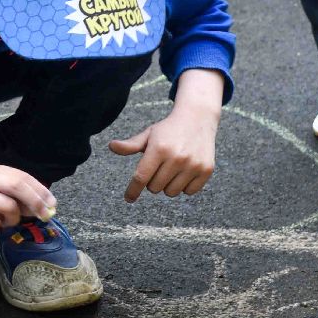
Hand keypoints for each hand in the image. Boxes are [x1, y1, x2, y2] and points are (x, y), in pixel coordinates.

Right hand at [0, 166, 53, 242]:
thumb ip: (19, 198)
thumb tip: (47, 206)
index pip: (23, 177)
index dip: (41, 191)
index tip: (53, 205)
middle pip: (17, 186)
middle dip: (35, 203)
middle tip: (44, 217)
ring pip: (8, 206)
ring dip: (12, 219)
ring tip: (2, 222)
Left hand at [108, 69, 222, 201]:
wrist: (198, 119)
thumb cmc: (168, 130)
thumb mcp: (148, 135)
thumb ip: (130, 145)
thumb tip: (111, 146)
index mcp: (159, 149)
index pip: (141, 177)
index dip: (133, 190)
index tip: (128, 198)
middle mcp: (176, 158)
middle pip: (154, 187)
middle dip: (152, 181)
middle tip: (158, 167)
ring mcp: (193, 165)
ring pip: (171, 192)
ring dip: (167, 185)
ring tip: (171, 169)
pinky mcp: (206, 170)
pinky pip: (189, 192)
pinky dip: (184, 186)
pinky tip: (184, 172)